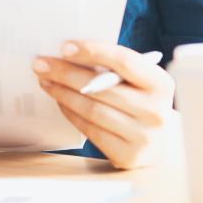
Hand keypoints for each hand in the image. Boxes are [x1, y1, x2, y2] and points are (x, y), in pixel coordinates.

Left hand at [33, 40, 174, 169]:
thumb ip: (115, 69)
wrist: (159, 145)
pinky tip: (60, 101)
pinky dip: (71, 113)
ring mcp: (143, 136)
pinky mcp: (127, 156)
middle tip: (41, 64)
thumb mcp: (139, 84)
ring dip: (63, 93)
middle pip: (101, 88)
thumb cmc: (141, 103)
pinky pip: (90, 130)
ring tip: (45, 81)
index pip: (124, 61)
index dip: (92, 51)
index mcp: (161, 84)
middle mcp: (156, 111)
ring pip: (91, 109)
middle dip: (66, 73)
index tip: (64, 46)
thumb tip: (70, 54)